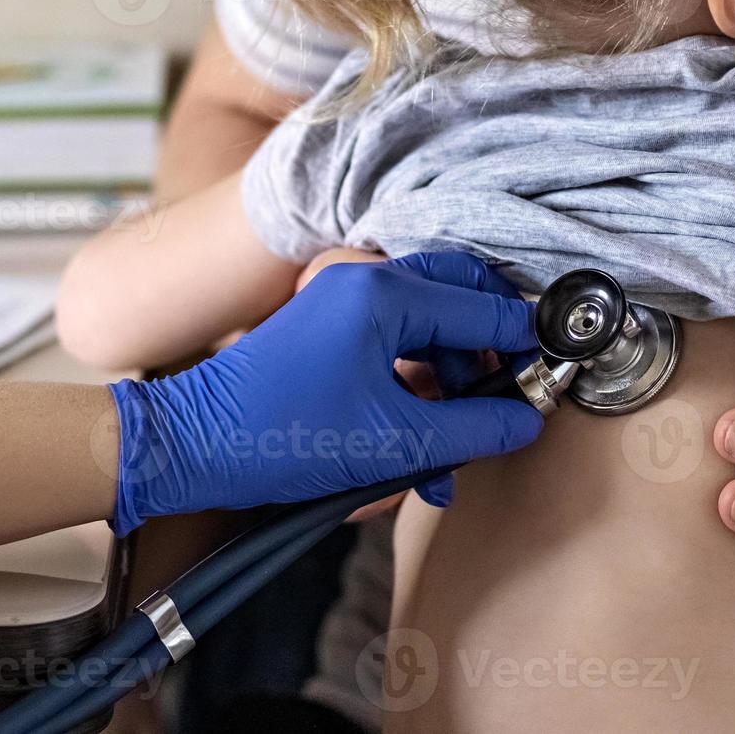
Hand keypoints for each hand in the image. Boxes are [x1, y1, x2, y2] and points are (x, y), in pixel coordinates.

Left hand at [108, 252, 544, 535]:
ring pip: (430, 329)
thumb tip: (527, 422)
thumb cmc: (279, 436)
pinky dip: (416, 391)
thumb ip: (474, 428)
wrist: (185, 448)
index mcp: (384, 292)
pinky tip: (418, 450)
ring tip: (452, 453)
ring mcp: (343, 303)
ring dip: (450, 387)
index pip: (483, 308)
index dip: (524, 346)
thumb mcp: (396, 442)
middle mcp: (365, 282)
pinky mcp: (328, 331)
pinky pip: (396, 347)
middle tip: (508, 398)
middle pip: (461, 300)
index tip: (549, 378)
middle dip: (490, 356)